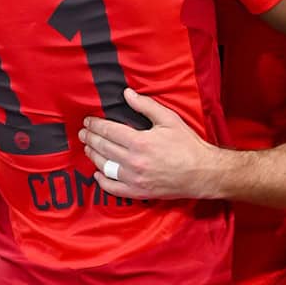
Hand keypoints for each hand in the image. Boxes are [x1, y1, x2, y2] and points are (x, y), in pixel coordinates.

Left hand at [78, 89, 222, 199]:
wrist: (202, 172)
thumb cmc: (187, 145)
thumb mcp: (169, 119)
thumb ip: (146, 106)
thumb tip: (127, 94)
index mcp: (140, 142)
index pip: (108, 131)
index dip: (95, 125)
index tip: (88, 121)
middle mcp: (133, 161)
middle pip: (103, 148)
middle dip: (90, 138)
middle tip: (83, 132)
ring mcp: (134, 179)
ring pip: (104, 166)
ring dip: (93, 156)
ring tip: (88, 148)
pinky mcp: (138, 192)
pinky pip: (113, 188)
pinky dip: (102, 181)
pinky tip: (97, 173)